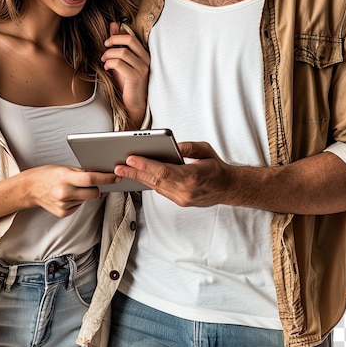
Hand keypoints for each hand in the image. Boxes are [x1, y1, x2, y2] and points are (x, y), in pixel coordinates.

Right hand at [19, 165, 121, 217]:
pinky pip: (79, 206)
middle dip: (99, 188)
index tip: (116, 177)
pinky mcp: (63, 213)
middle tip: (97, 182)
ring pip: (87, 199)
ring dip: (86, 194)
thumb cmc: (48, 175)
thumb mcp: (65, 168)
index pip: (91, 179)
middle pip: (93, 192)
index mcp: (65, 178)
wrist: (30, 188)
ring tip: (75, 187)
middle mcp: (65, 193)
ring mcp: (64, 205)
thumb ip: (82, 172)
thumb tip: (100, 175)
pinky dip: (79, 200)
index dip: (106, 178)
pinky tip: (69, 195)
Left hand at [101, 22, 149, 127]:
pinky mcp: (136, 76)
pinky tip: (107, 68)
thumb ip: (118, 43)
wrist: (133, 102)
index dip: (117, 35)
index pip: (132, 37)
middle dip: (113, 40)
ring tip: (104, 61)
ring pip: (122, 52)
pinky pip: (119, 63)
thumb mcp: (121, 60)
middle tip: (104, 46)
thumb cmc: (127, 82)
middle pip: (129, 40)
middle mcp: (145, 59)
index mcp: (143, 54)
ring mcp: (142, 67)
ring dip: (108, 55)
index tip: (107, 42)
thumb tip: (113, 25)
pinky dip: (110, 64)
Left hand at [114, 141, 239, 206]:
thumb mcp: (206, 150)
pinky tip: (137, 176)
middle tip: (117, 167)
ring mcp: (182, 199)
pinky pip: (160, 191)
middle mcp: (185, 191)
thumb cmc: (216, 167)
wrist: (228, 188)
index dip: (145, 165)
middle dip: (134, 173)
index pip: (163, 171)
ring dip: (138, 179)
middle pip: (154, 181)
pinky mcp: (179, 202)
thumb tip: (174, 145)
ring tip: (122, 171)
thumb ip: (189, 147)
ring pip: (155, 187)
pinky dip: (148, 182)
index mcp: (192, 177)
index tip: (130, 159)